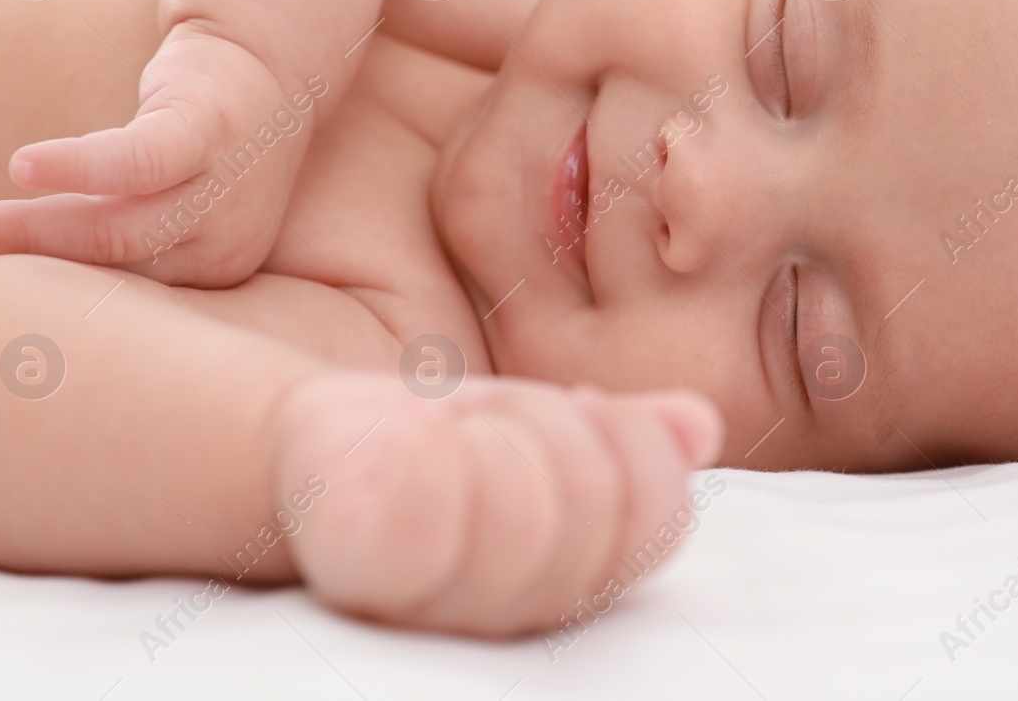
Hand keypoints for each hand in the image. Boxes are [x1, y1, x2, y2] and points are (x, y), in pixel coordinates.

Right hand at [0, 23, 321, 285]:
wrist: (266, 61)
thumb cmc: (195, 143)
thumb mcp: (156, 198)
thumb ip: (99, 230)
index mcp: (210, 271)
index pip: (127, 295)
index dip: (53, 290)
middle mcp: (225, 241)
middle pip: (117, 261)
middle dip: (32, 258)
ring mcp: (224, 188)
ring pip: (122, 225)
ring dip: (38, 227)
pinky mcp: (211, 130)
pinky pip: (141, 161)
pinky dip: (82, 167)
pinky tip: (24, 166)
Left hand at [272, 373, 723, 636]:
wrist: (317, 452)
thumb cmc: (443, 446)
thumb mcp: (546, 428)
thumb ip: (626, 435)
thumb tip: (700, 426)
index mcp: (573, 579)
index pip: (655, 514)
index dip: (628, 439)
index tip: (574, 403)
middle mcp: (508, 615)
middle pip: (591, 507)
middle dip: (548, 422)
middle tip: (491, 414)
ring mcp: (430, 605)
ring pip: (522, 509)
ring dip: (486, 428)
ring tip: (445, 426)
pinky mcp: (356, 567)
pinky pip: (424, 516)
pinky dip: (427, 448)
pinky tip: (409, 435)